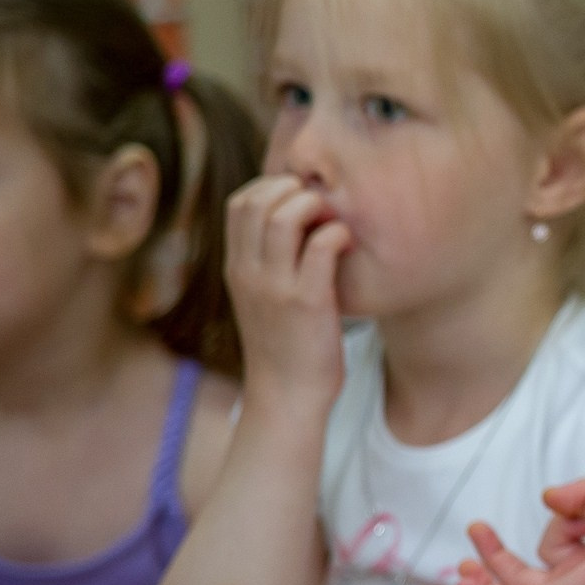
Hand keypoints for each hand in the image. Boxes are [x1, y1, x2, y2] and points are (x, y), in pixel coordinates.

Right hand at [225, 175, 349, 408]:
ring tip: (333, 221)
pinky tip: (347, 243)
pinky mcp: (307, 303)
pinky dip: (337, 234)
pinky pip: (320, 248)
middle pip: (257, 201)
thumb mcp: (260, 300)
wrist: (286, 397)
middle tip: (320, 203)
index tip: (297, 198)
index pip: (238, 204)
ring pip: (285, 217)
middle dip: (292, 189)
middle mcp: (249, 273)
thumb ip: (266, 264)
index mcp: (236, 269)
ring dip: (315, 206)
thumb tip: (291, 226)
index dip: (269, 188)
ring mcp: (275, 287)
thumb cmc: (284, 347)